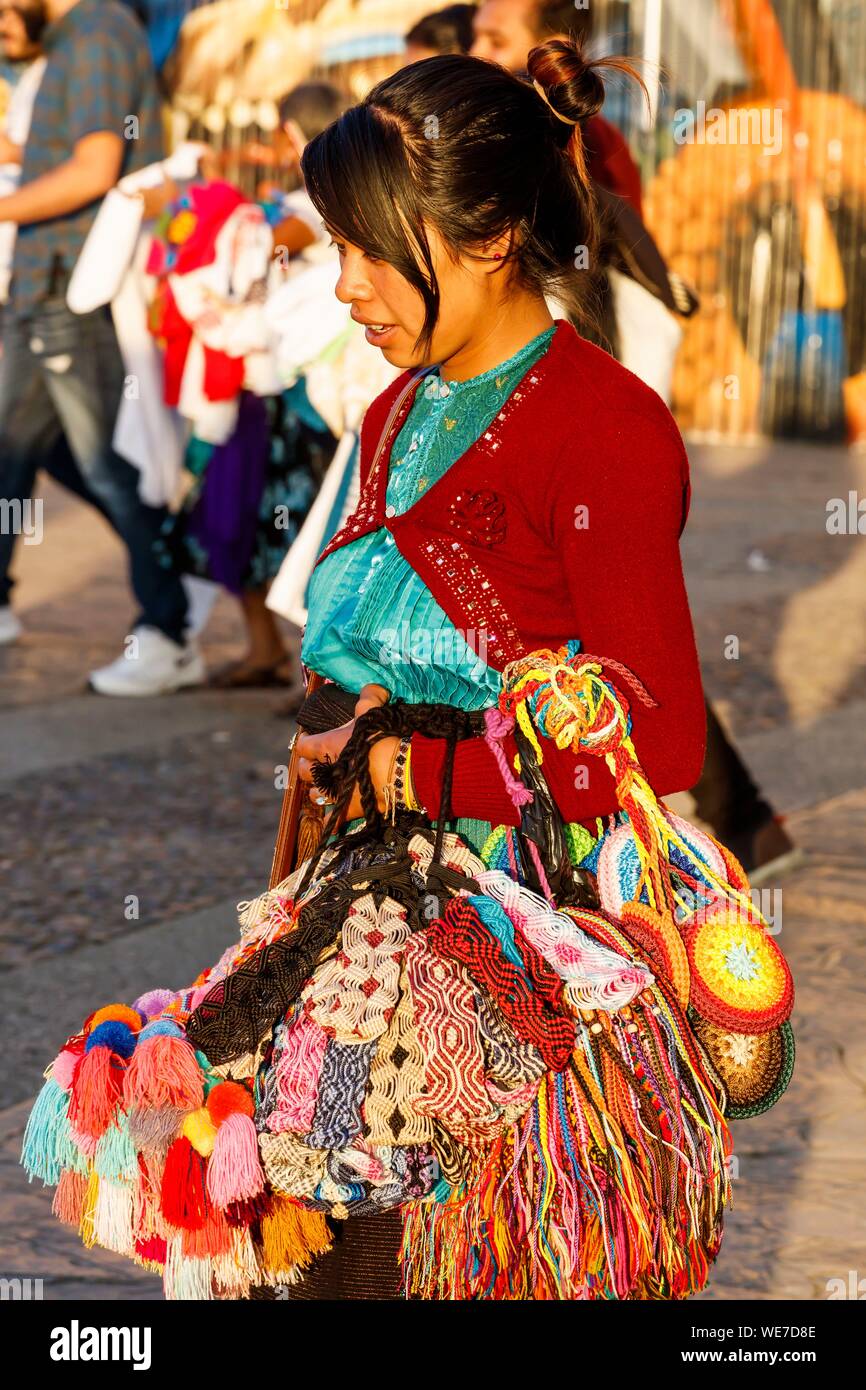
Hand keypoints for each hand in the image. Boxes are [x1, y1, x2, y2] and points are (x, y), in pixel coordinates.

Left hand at [295, 685, 395, 820]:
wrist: (399, 770)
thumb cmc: (381, 739)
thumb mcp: (373, 711)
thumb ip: (369, 696)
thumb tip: (372, 688)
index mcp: (326, 746)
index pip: (304, 745)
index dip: (306, 741)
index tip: (310, 739)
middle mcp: (325, 771)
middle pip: (304, 772)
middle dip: (308, 767)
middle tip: (316, 763)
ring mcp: (335, 793)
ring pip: (315, 795)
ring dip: (317, 790)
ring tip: (325, 787)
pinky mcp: (349, 810)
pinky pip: (334, 819)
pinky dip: (333, 818)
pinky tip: (334, 817)